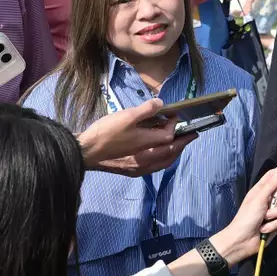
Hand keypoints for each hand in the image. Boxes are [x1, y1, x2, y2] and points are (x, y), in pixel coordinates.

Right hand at [79, 99, 197, 175]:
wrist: (85, 152)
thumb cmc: (106, 133)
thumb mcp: (127, 116)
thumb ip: (147, 110)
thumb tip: (161, 104)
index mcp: (148, 146)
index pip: (169, 137)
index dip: (175, 125)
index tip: (175, 116)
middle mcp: (147, 161)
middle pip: (171, 153)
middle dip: (182, 143)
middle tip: (191, 135)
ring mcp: (139, 168)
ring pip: (163, 162)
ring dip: (173, 152)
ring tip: (177, 143)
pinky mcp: (131, 171)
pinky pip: (154, 166)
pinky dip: (162, 159)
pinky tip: (158, 152)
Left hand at [211, 168, 276, 264]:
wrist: (243, 241)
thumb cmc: (246, 217)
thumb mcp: (258, 199)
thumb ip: (270, 185)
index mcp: (262, 190)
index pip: (276, 176)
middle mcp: (269, 199)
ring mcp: (273, 211)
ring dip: (276, 214)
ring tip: (265, 218)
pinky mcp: (276, 223)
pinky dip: (273, 225)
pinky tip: (264, 228)